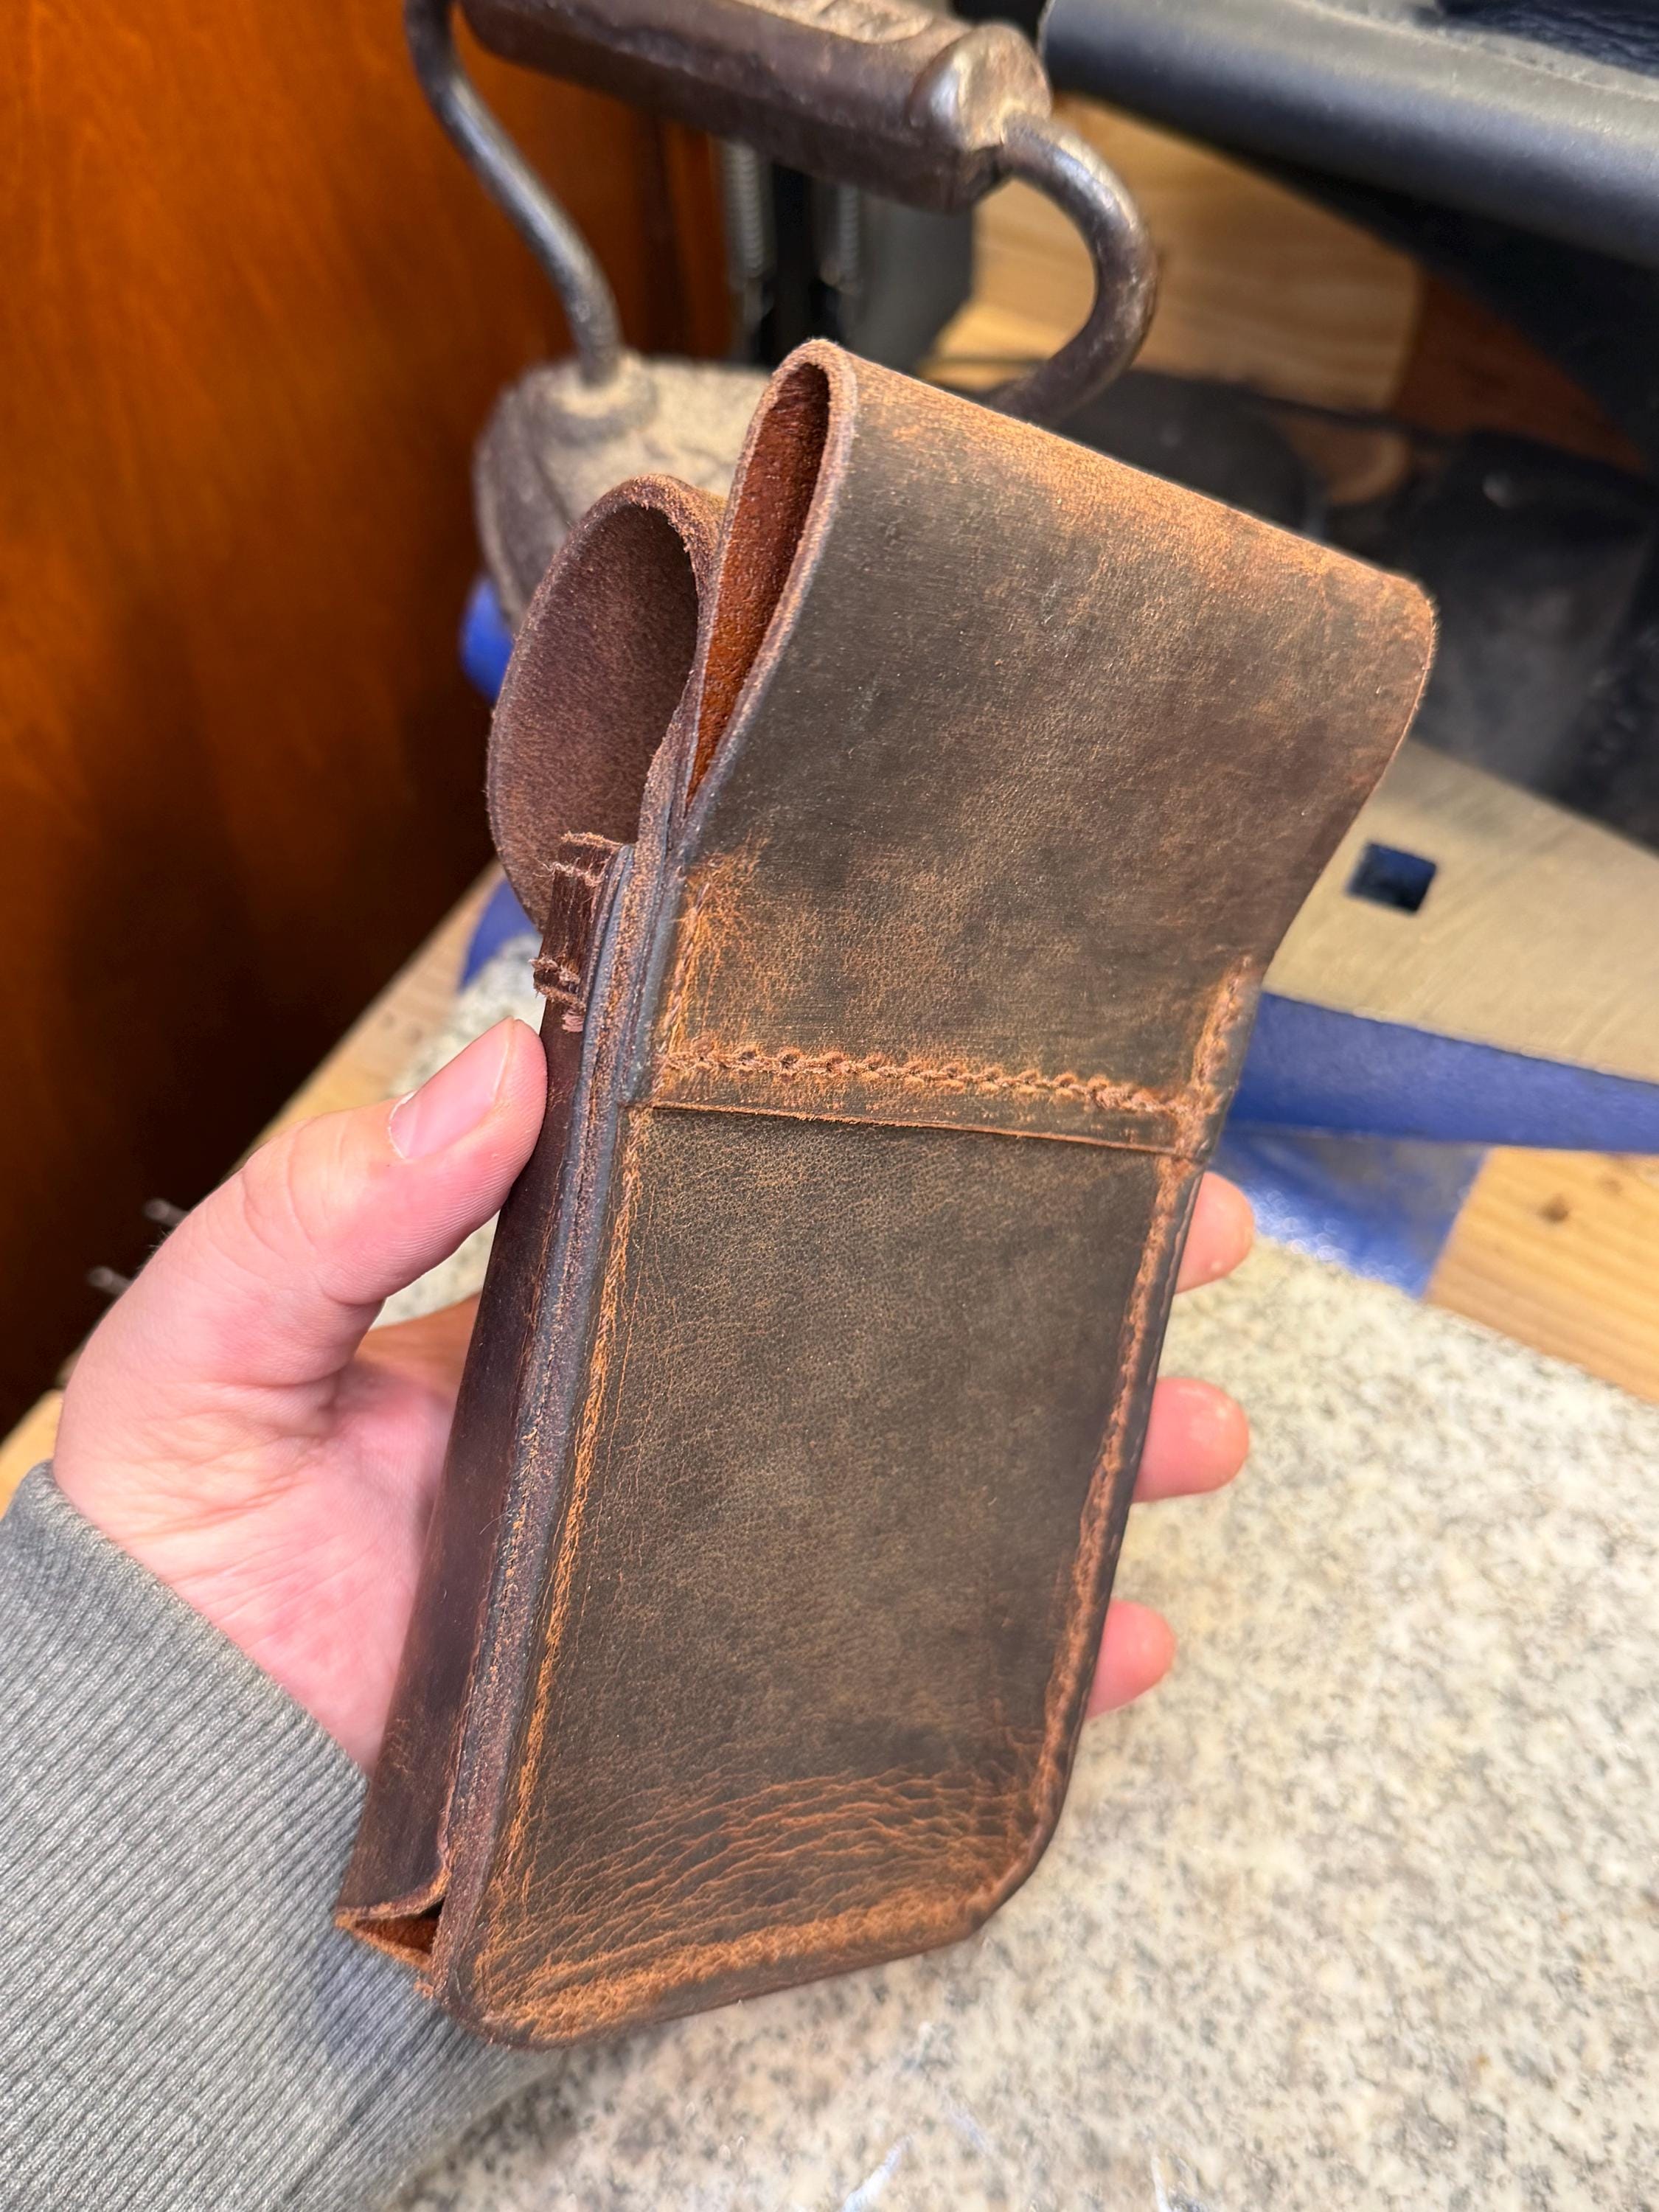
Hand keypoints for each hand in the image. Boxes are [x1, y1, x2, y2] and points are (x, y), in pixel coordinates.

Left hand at [54, 1020, 1251, 1766]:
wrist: (180, 1801)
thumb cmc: (184, 1559)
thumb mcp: (223, 1343)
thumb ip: (336, 1209)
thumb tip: (504, 1062)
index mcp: (592, 1311)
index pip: (787, 1203)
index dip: (923, 1148)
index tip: (1046, 1100)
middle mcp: (685, 1432)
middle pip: (916, 1343)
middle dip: (1069, 1293)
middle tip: (1204, 1249)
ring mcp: (726, 1575)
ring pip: (955, 1502)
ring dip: (1094, 1458)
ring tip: (1199, 1432)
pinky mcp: (743, 1716)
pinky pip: (921, 1688)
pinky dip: (1040, 1672)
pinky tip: (1129, 1639)